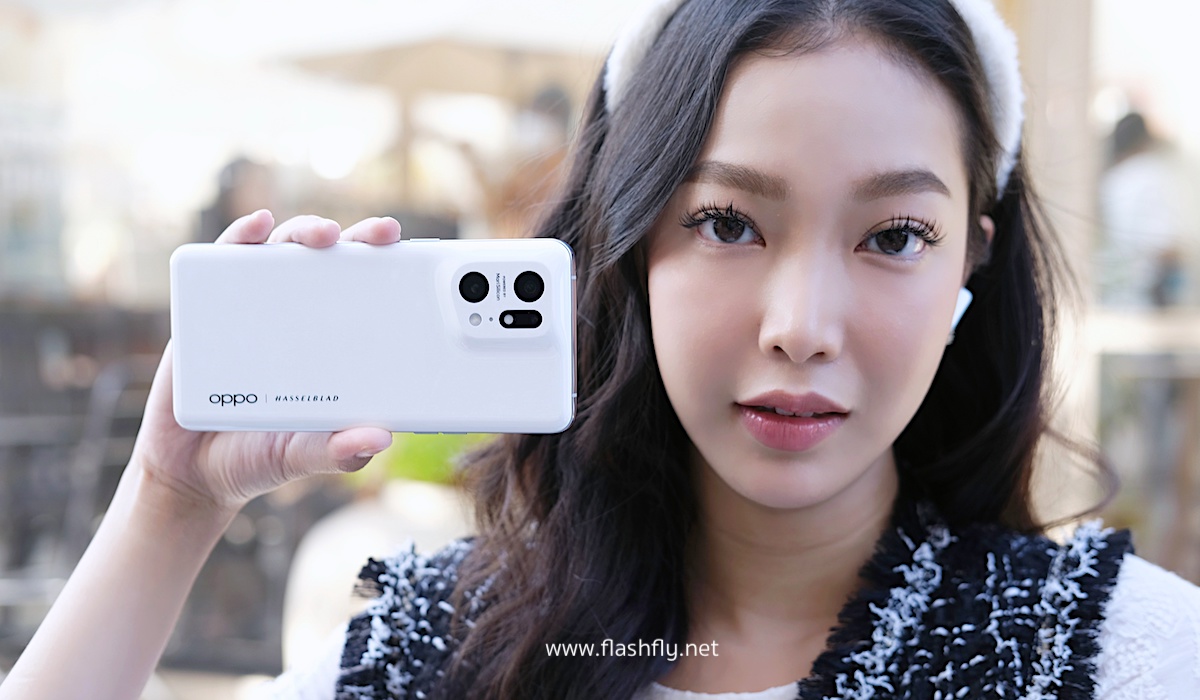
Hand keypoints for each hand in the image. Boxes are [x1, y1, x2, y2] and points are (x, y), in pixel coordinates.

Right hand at [129, 210, 400, 516]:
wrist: (192, 470)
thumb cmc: (259, 455)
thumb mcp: (305, 455)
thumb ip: (337, 451)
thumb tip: (379, 439)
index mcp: (330, 345)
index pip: (367, 296)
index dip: (391, 271)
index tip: (415, 256)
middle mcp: (297, 317)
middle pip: (331, 263)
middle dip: (360, 239)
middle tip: (382, 233)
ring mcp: (254, 308)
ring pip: (283, 253)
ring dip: (305, 233)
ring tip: (323, 235)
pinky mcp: (208, 308)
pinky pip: (224, 261)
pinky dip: (241, 236)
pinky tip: (257, 225)